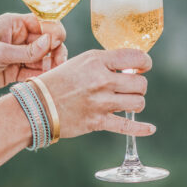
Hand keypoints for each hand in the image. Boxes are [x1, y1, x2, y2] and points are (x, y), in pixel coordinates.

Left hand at [0, 13, 66, 98]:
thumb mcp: (0, 53)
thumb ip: (28, 51)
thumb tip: (51, 42)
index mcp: (14, 24)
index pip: (43, 23)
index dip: (53, 32)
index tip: (56, 44)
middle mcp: (18, 38)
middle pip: (47, 41)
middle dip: (55, 51)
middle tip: (58, 63)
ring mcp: (17, 55)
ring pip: (43, 58)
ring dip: (51, 65)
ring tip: (51, 73)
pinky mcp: (14, 72)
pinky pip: (34, 72)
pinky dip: (41, 76)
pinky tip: (44, 80)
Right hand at [35, 49, 154, 137]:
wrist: (37, 105)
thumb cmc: (58, 81)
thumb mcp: (80, 63)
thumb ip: (104, 63)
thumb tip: (129, 67)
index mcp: (97, 61)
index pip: (135, 57)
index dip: (145, 62)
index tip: (144, 66)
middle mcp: (102, 80)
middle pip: (140, 83)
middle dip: (138, 85)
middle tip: (130, 87)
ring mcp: (101, 102)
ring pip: (138, 103)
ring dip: (136, 103)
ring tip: (127, 102)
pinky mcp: (98, 122)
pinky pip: (127, 126)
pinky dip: (141, 129)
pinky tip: (150, 129)